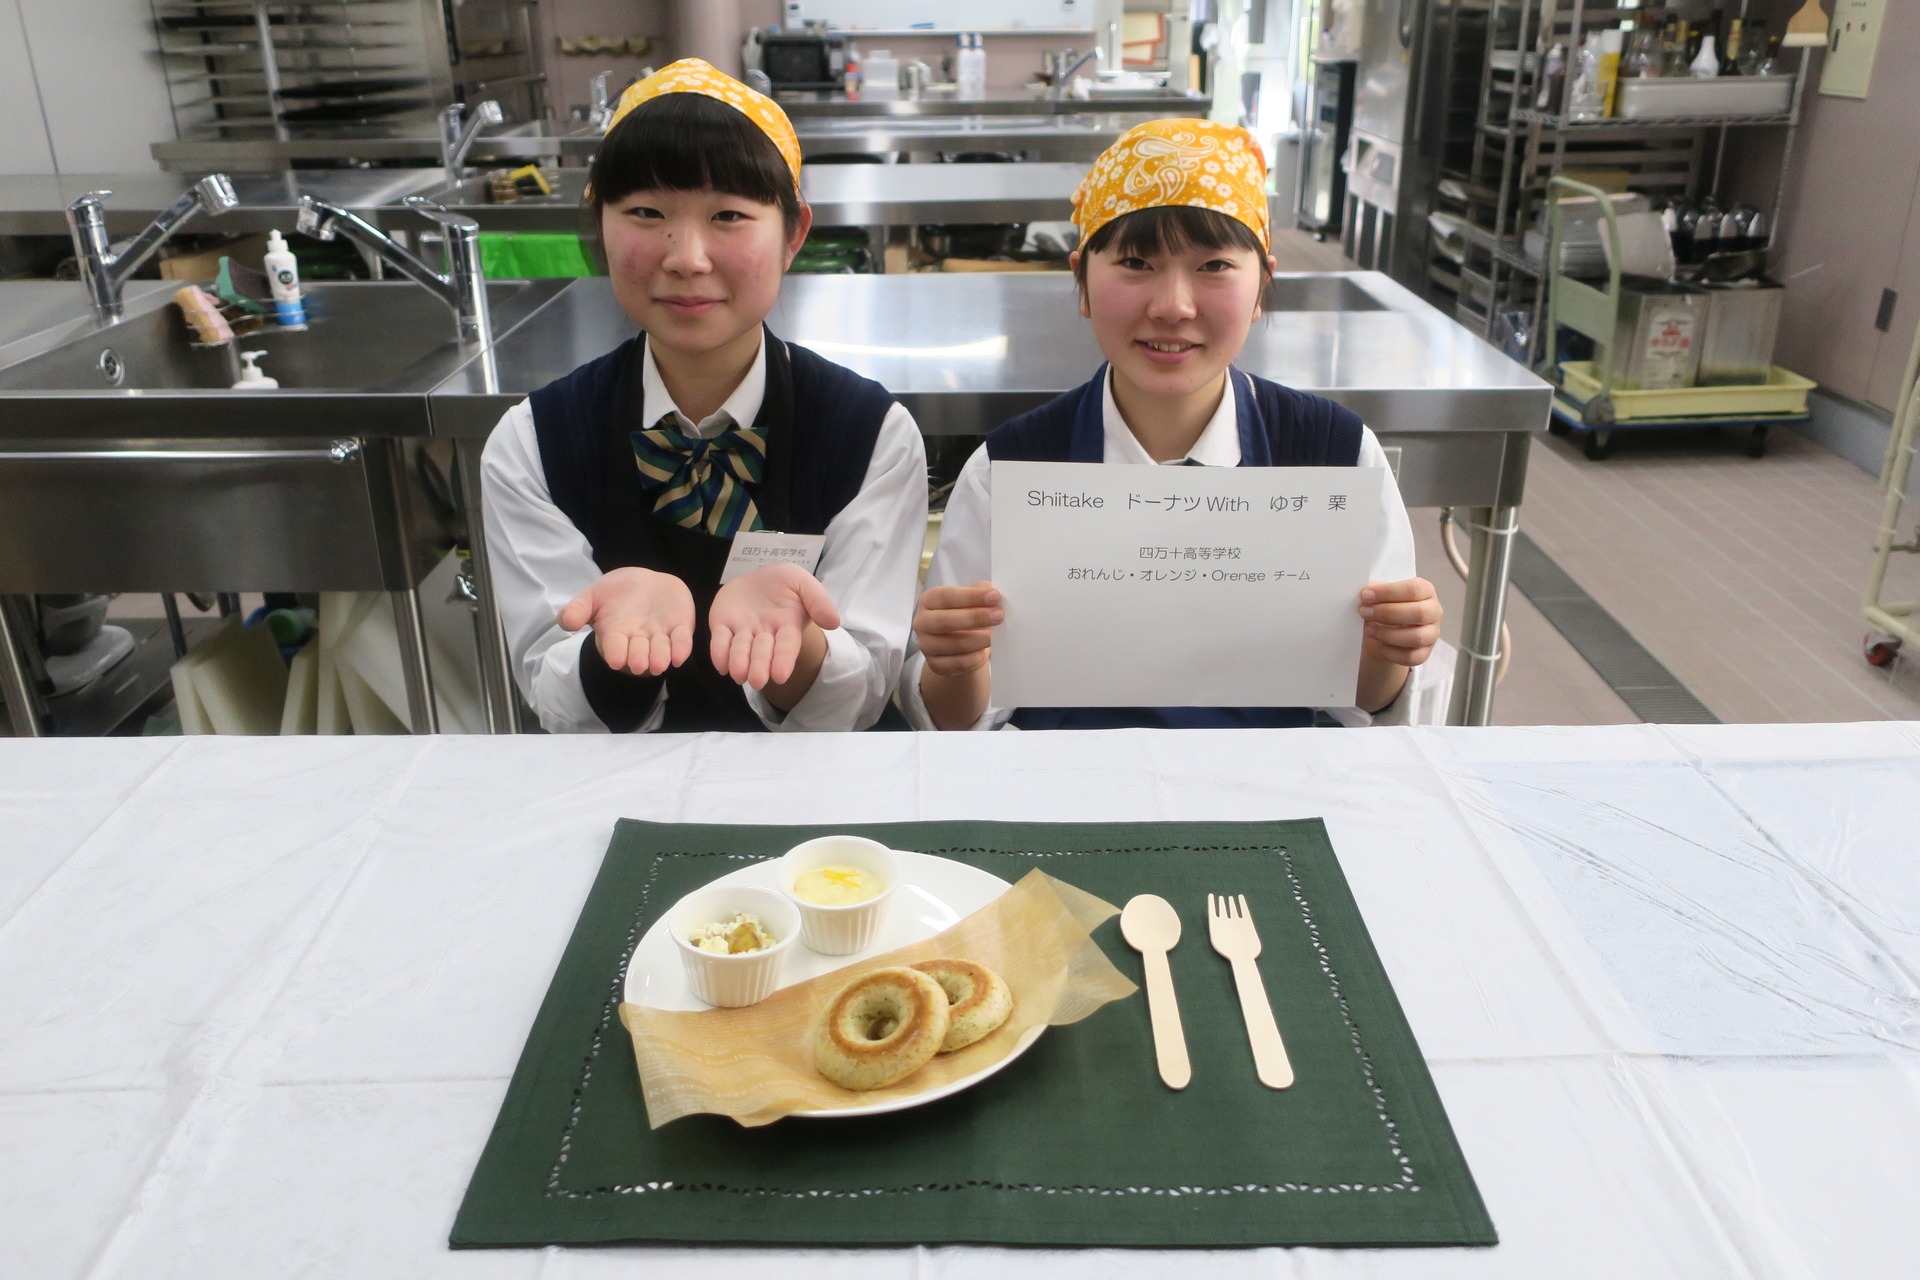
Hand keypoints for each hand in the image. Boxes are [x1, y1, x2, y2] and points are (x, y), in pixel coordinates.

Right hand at [558, 567, 694, 676]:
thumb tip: (566, 623)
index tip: (616, 660)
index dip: (616, 653)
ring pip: (661, 650)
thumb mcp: (592, 597)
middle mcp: (639, 638)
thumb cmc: (614, 593)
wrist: (643, 582)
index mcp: (616, 634)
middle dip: (639, 658)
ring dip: (660, 657)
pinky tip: (680, 656)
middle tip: (639, 664)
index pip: (615, 646)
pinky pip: (682, 640)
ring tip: (658, 664)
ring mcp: (660, 634)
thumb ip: (578, 609)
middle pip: (639, 652)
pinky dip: (682, 648)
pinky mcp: (680, 627)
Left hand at [708, 563, 840, 689]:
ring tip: (739, 674)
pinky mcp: (723, 625)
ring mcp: (743, 631)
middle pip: (762, 653)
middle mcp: (765, 634)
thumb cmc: (785, 583)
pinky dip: (719, 652)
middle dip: (759, 667)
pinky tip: (721, 664)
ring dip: (739, 662)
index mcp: (787, 626)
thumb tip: (834, 622)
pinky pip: (720, 640)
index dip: (783, 661)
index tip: (780, 675)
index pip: (786, 646)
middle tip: (757, 680)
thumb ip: (818, 601)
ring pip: (740, 650)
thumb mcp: (804, 583)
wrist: (759, 576)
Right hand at [913, 581, 1002, 676]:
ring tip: (992, 637)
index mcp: (929, 600)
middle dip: (974, 618)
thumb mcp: (970, 602)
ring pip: (950, 644)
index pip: (946, 596)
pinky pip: (954, 664)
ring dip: (976, 640)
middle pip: (944, 620)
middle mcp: (922, 622)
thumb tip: (991, 589)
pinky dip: (971, 659)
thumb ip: (979, 593)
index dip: (970, 596)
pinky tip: (982, 653)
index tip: (995, 596)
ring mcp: (926, 645)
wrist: (960, 646)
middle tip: (999, 616)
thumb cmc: (965, 617)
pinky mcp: (934, 664)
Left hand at [1358, 578, 1442, 667]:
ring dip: (1388, 634)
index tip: (1366, 595)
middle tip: (1365, 612)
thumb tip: (1364, 594)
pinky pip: (1411, 657)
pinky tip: (1379, 644)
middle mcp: (1434, 611)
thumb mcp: (1380, 594)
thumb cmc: (1385, 606)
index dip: (1388, 592)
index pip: (1413, 589)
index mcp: (1426, 590)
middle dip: (1387, 613)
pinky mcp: (1424, 653)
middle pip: (1418, 613)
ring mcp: (1432, 634)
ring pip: (1416, 637)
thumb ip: (1374, 591)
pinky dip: (1391, 652)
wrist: (1386, 630)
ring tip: (1368, 629)